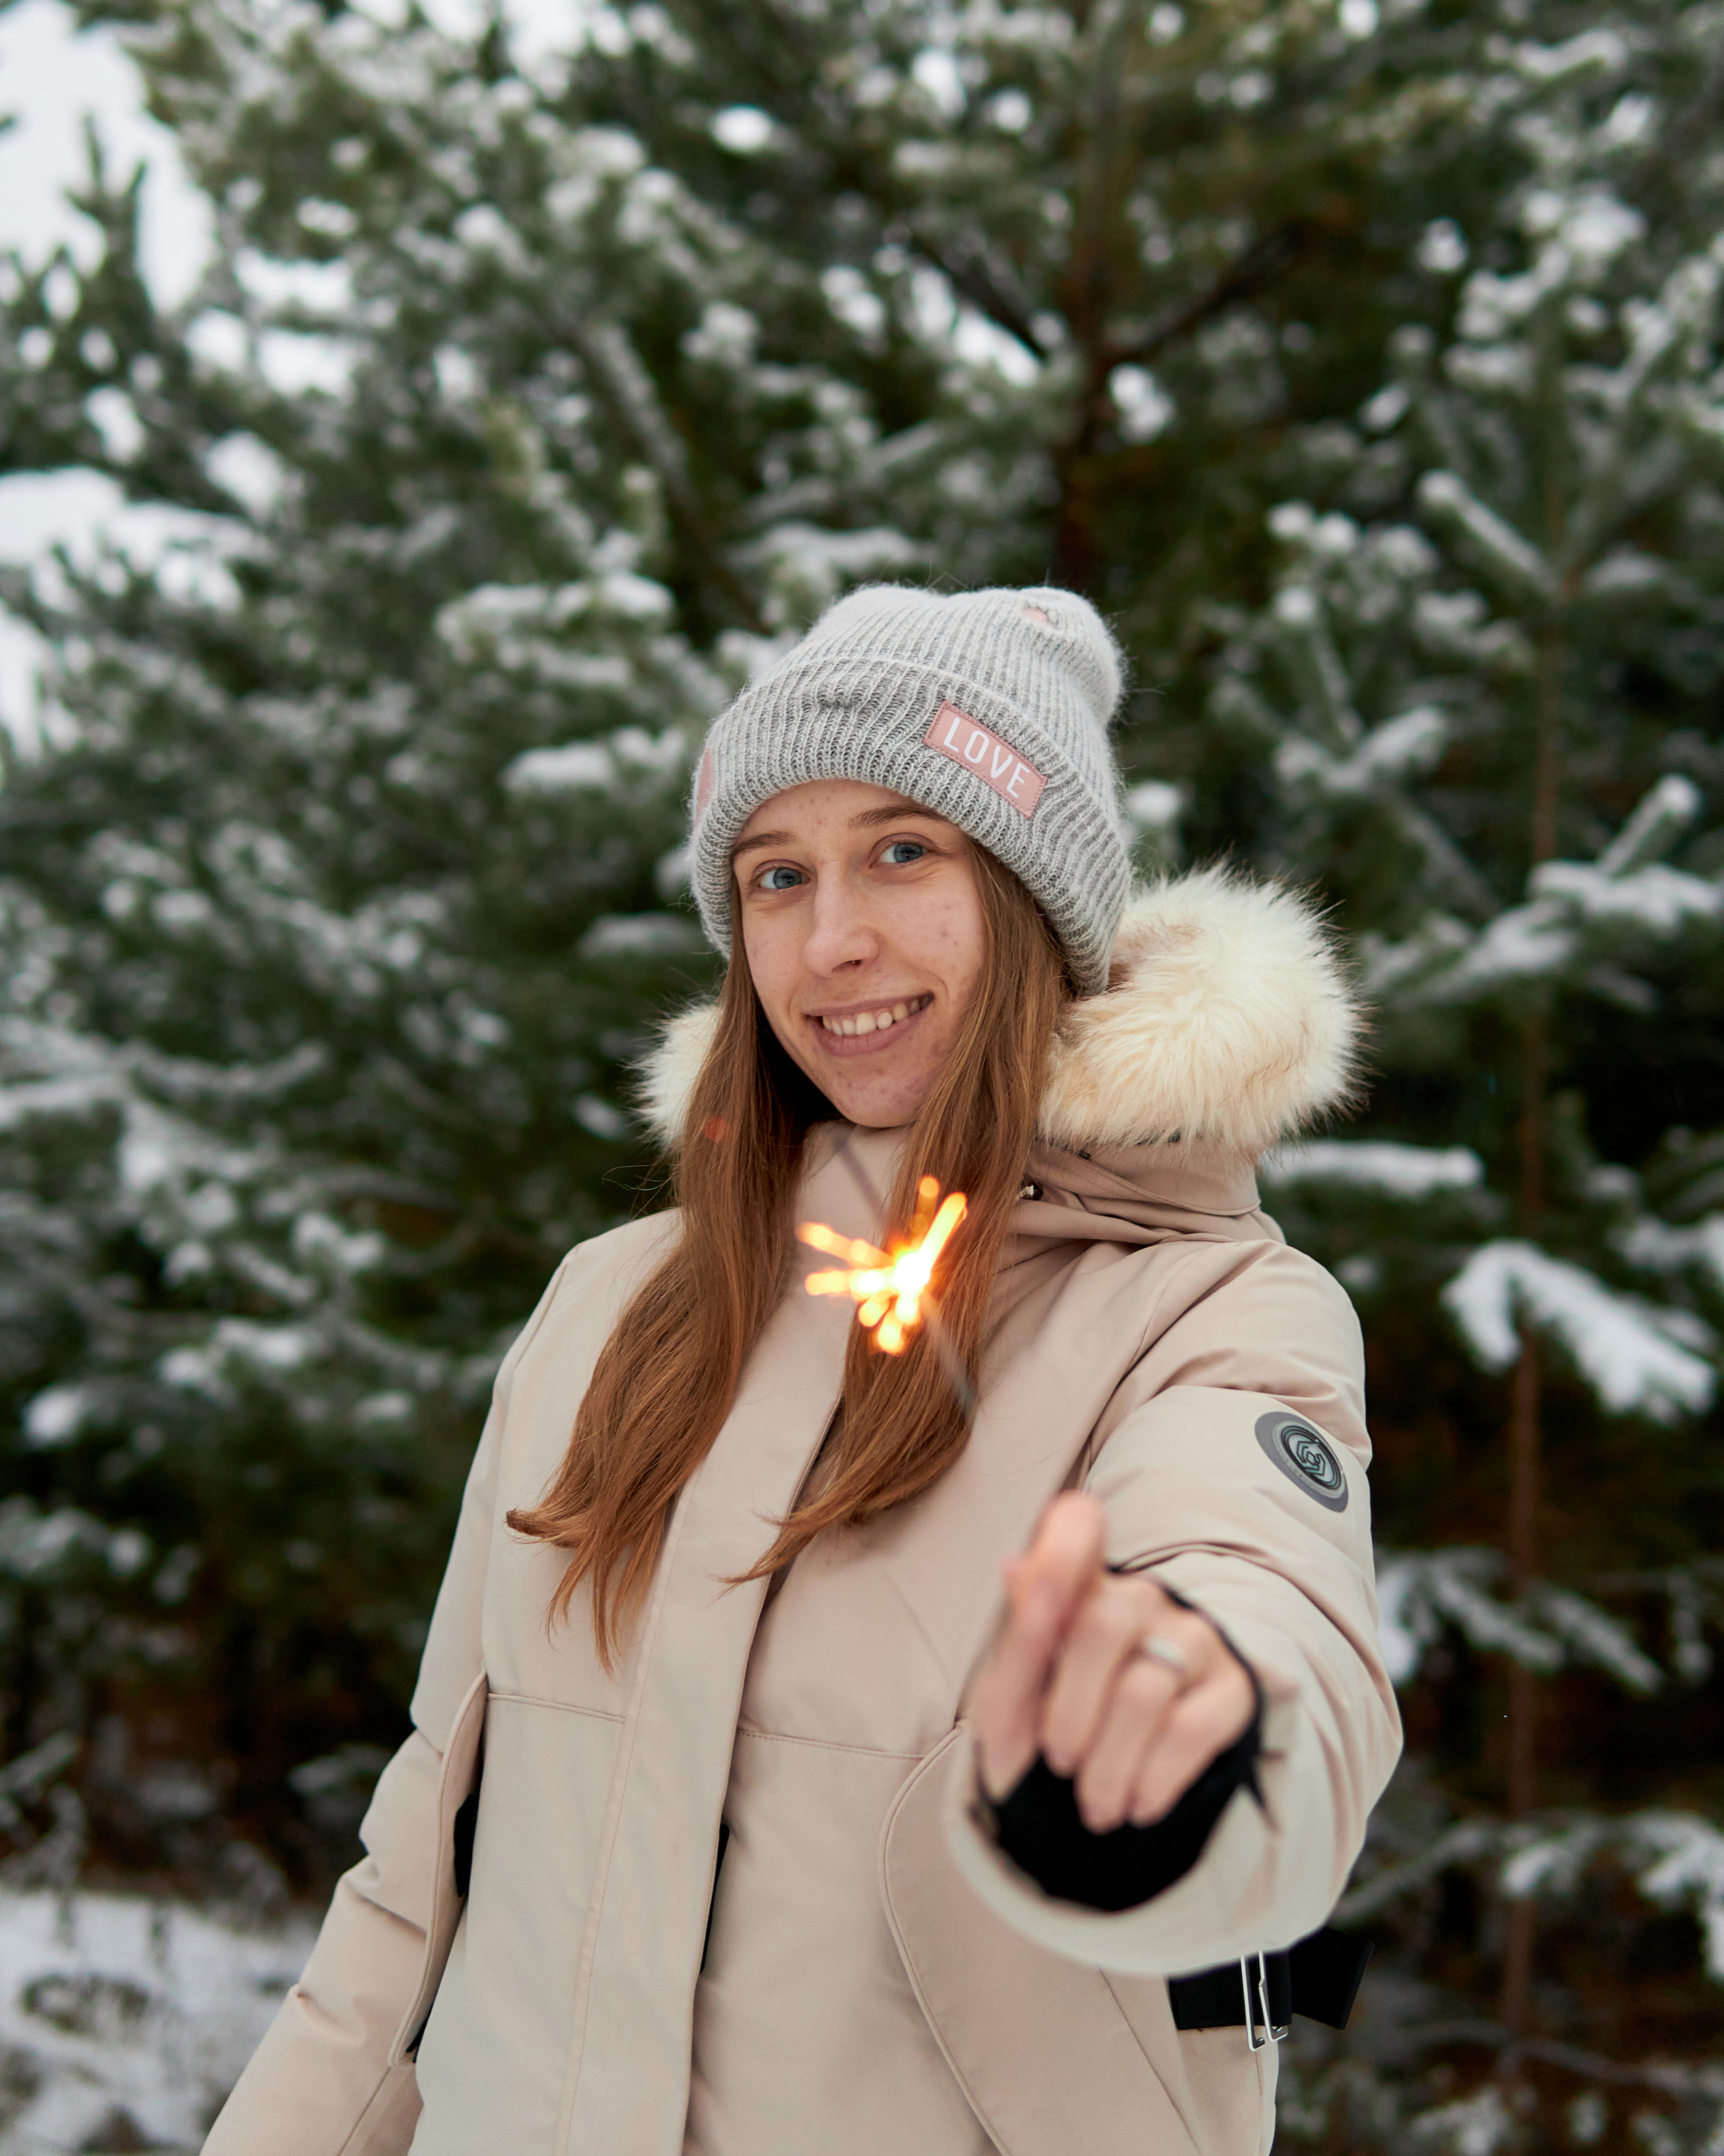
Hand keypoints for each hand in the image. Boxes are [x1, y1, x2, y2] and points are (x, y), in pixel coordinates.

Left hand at [969, 1491, 1255, 1833]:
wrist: (1095, 1793)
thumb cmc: (1043, 1727)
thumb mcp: (1009, 1693)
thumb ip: (1017, 1638)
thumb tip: (1012, 1563)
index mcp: (1076, 1585)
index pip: (1077, 1526)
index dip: (1061, 1550)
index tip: (1038, 1599)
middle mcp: (1139, 1597)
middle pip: (1102, 1627)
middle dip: (1070, 1713)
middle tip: (1059, 1762)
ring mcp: (1192, 1637)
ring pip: (1144, 1693)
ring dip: (1110, 1765)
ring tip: (1095, 1802)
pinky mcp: (1231, 1689)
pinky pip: (1192, 1729)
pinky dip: (1155, 1779)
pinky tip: (1138, 1804)